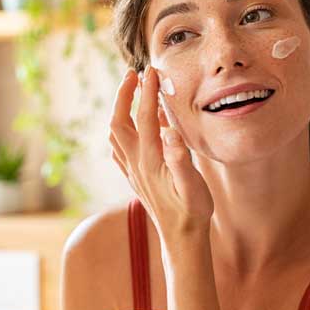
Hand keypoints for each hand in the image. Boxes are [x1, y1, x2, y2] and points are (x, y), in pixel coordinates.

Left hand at [109, 67, 213, 238]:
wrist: (181, 239)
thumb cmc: (192, 212)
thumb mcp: (193, 187)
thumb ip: (181, 159)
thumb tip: (170, 132)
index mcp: (151, 160)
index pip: (144, 117)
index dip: (147, 91)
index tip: (152, 70)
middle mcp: (136, 163)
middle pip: (119, 121)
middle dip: (123, 95)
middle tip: (133, 74)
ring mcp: (132, 171)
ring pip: (116, 134)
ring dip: (120, 110)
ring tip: (130, 93)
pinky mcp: (134, 177)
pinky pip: (119, 149)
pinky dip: (121, 130)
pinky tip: (131, 127)